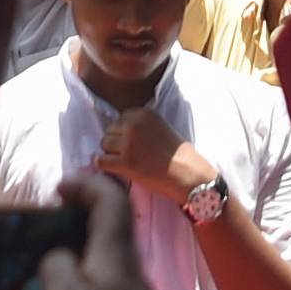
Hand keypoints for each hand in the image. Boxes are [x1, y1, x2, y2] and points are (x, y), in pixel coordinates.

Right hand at [36, 172, 175, 289]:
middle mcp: (135, 276)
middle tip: (44, 229)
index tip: (56, 189)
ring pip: (110, 264)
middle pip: (113, 232)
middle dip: (80, 220)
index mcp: (117, 259)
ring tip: (47, 270)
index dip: (86, 183)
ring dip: (82, 255)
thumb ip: (57, 267)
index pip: (112, 200)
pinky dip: (87, 285)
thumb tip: (61, 258)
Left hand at [95, 107, 216, 197]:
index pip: (121, 118)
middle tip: (126, 153)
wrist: (189, 175)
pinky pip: (101, 161)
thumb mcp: (162, 128)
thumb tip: (122, 131)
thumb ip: (143, 125)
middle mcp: (134, 125)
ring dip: (110, 153)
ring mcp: (128, 143)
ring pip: (104, 144)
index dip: (124, 130)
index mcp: (144, 114)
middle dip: (116, 141)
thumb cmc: (181, 155)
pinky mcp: (125, 162)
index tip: (130, 141)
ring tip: (122, 162)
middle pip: (110, 130)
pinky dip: (103, 165)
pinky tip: (111, 169)